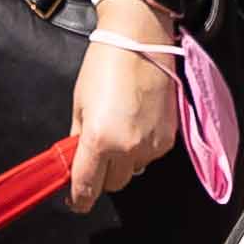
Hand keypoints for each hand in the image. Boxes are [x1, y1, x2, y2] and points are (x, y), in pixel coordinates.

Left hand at [67, 4, 182, 206]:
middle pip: (112, 184)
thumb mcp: (79, 103)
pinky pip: (149, 157)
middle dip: (101, 174)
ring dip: (123, 161)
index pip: (87, 187)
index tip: (74, 200)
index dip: (78, 198)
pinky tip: (136, 122)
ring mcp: (151, 146)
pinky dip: (141, 148)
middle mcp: (128, 148)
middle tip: (96, 152)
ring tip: (119, 127)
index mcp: (99, 139)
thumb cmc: (104, 65)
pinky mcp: (168, 141)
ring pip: (132, 171)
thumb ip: (77, 138)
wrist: (140, 42)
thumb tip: (74, 160)